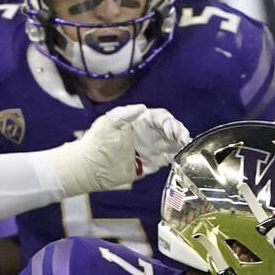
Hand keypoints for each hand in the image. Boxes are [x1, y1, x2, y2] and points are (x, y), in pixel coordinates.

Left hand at [50, 105, 188, 195]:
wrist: (89, 167)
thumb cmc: (97, 142)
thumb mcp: (108, 123)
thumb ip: (124, 113)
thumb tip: (142, 107)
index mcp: (140, 122)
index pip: (161, 118)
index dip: (170, 122)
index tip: (174, 130)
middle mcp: (147, 134)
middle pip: (170, 130)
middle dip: (179, 133)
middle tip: (183, 139)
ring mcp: (149, 149)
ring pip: (171, 144)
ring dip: (180, 145)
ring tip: (185, 148)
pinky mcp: (149, 163)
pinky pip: (166, 159)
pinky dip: (174, 158)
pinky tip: (179, 158)